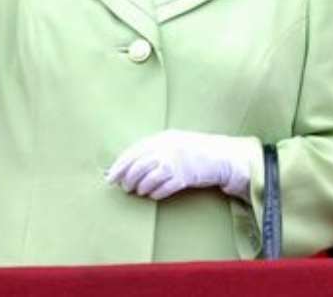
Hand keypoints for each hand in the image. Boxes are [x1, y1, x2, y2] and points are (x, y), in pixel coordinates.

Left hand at [105, 130, 256, 201]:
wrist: (221, 156)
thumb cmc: (195, 150)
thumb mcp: (174, 142)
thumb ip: (154, 149)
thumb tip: (129, 165)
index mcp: (162, 138)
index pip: (133, 151)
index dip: (119, 166)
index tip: (110, 177)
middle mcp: (167, 148)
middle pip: (138, 166)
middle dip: (128, 180)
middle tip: (125, 187)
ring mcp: (176, 162)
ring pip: (148, 179)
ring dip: (140, 188)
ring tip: (140, 191)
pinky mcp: (184, 177)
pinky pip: (162, 189)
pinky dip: (155, 193)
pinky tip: (153, 195)